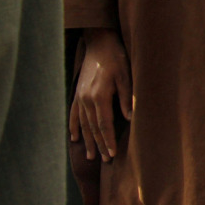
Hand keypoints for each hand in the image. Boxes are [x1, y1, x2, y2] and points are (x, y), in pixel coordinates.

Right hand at [70, 27, 131, 161]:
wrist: (99, 44)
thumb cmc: (117, 58)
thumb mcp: (126, 76)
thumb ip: (126, 97)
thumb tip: (130, 118)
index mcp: (100, 96)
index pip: (104, 125)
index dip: (108, 140)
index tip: (112, 154)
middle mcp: (87, 100)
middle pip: (93, 128)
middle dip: (99, 145)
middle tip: (105, 160)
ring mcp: (80, 97)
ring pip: (83, 124)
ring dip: (87, 140)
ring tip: (91, 156)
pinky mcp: (77, 93)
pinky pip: (74, 114)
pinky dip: (74, 126)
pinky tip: (74, 137)